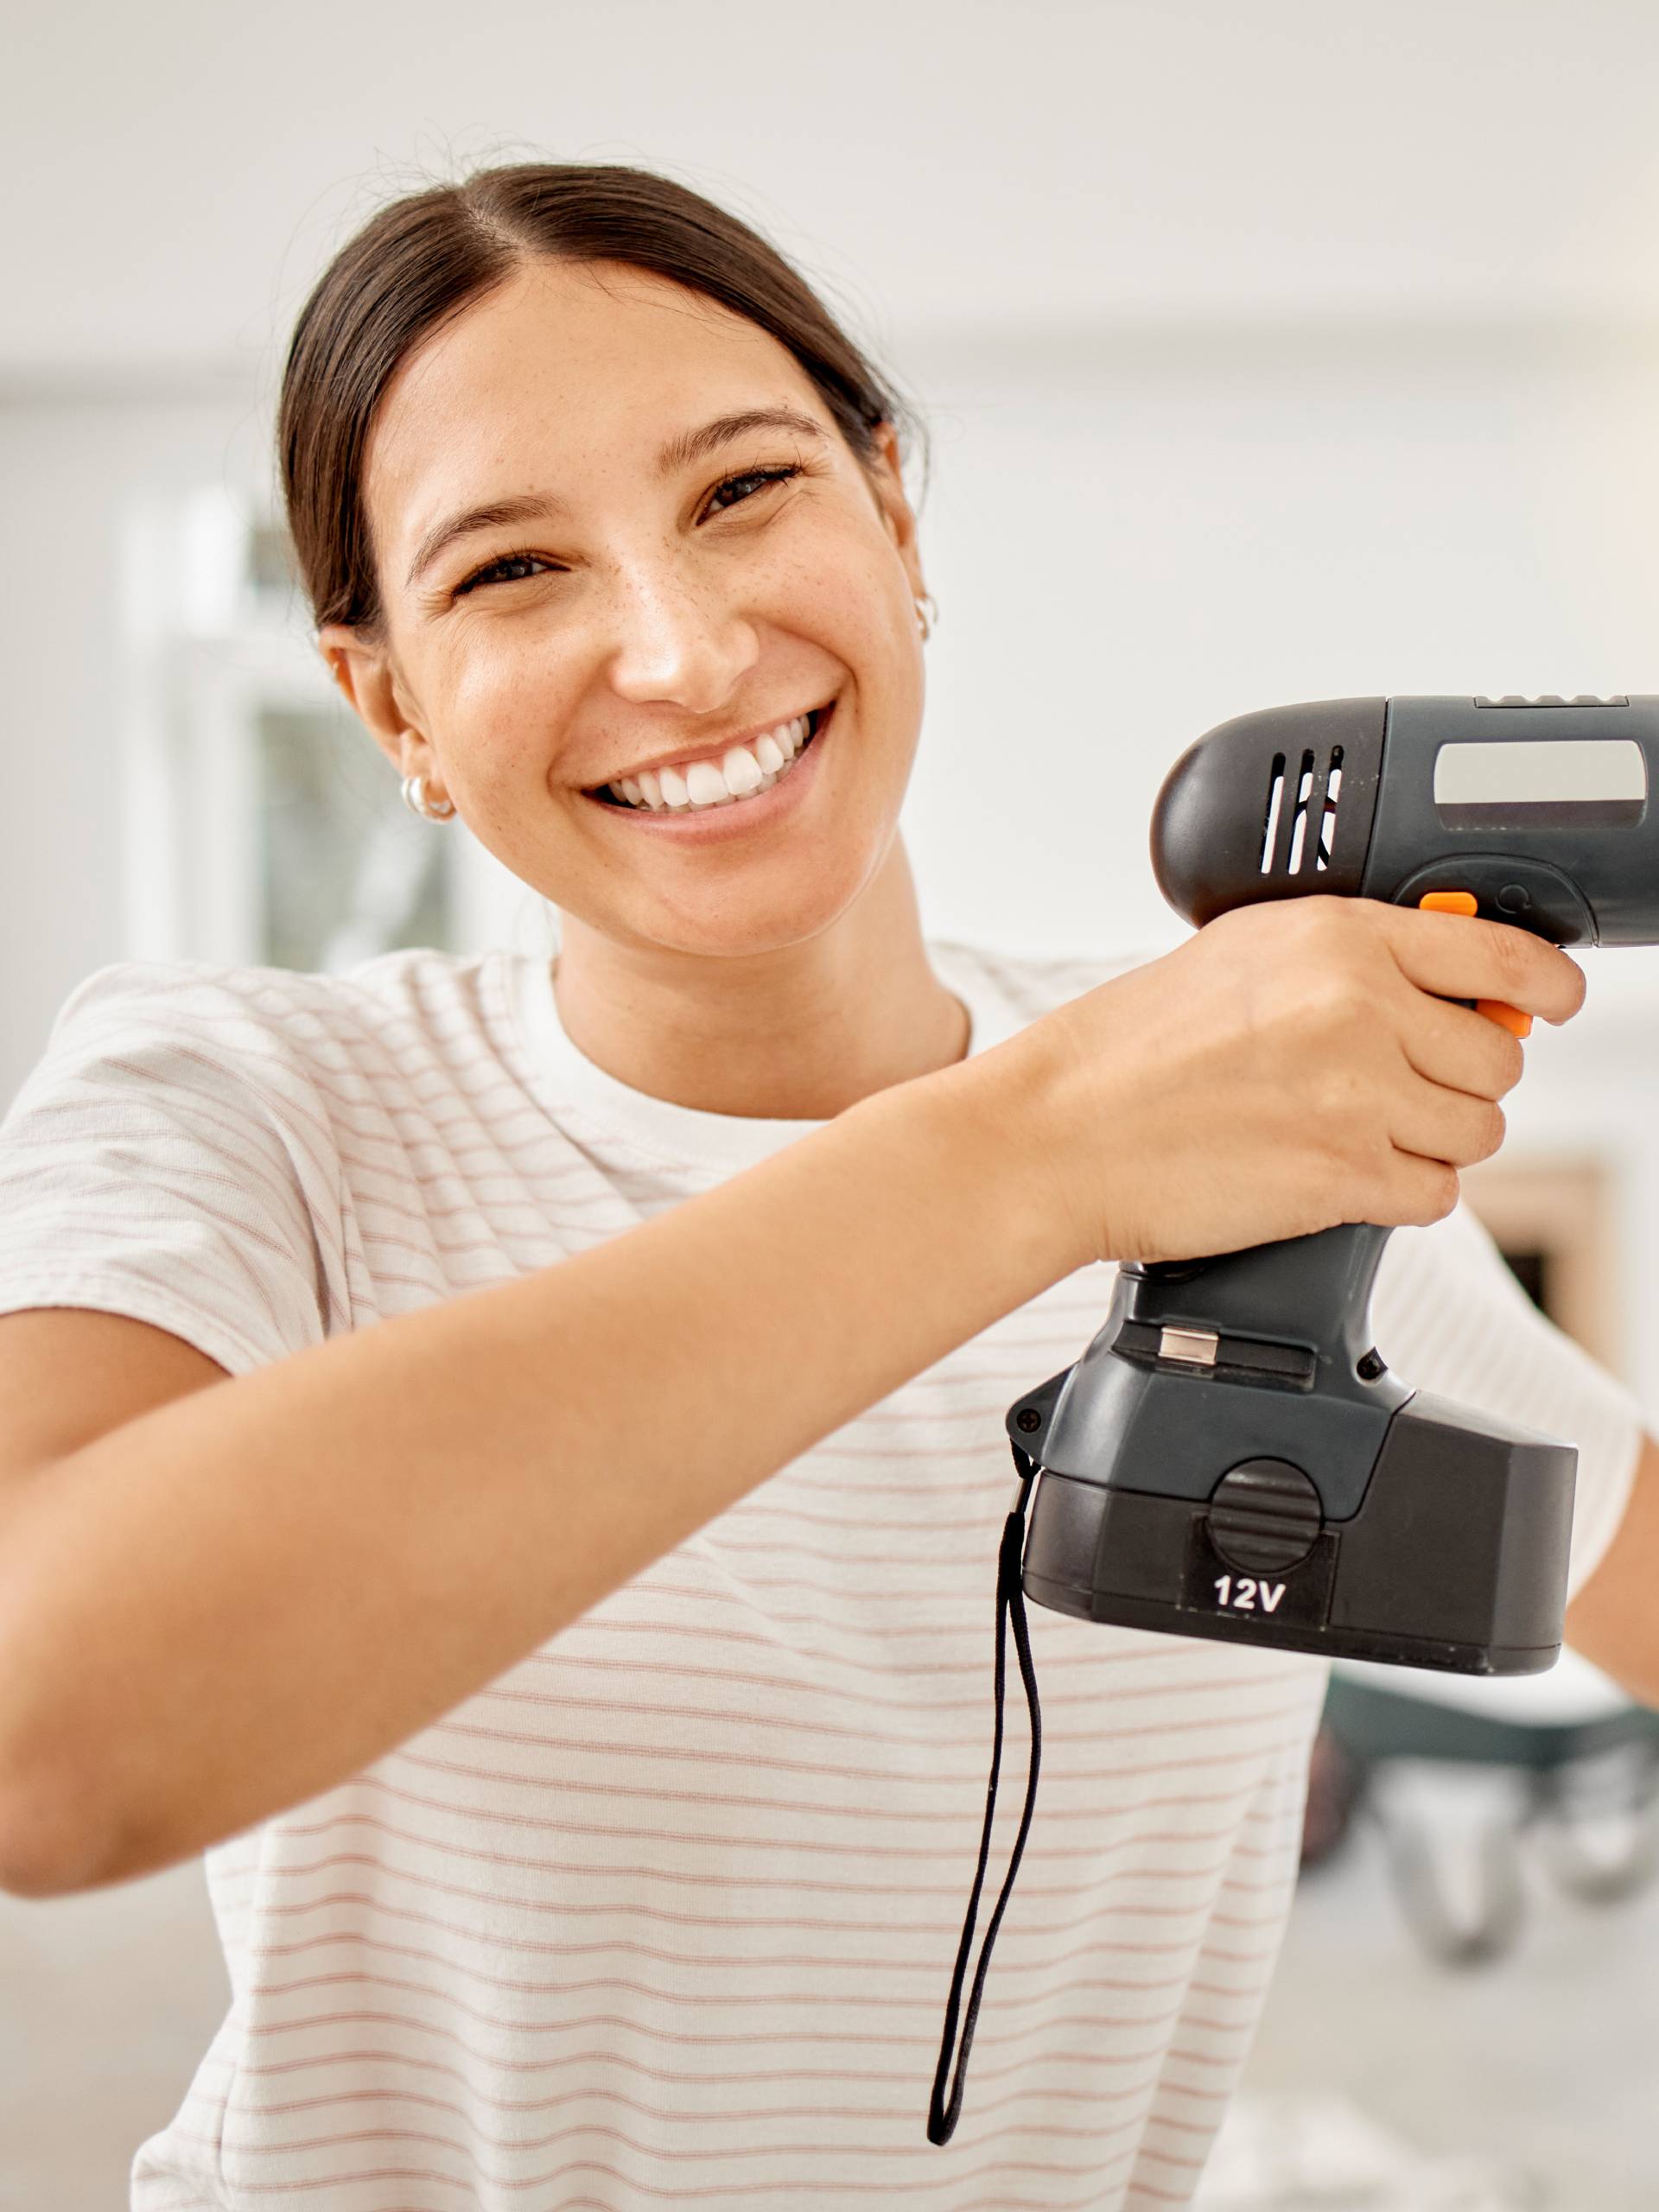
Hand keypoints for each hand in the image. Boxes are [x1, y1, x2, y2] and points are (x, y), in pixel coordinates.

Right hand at [997, 896, 1584, 1266]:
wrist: (1055, 1134)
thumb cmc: (1124, 1052)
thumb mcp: (1240, 957)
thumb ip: (1346, 959)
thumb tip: (1445, 983)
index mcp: (1338, 937)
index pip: (1501, 953)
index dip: (1545, 986)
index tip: (1549, 1002)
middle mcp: (1359, 1006)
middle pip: (1498, 1057)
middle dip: (1456, 1081)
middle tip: (1392, 1089)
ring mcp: (1357, 1094)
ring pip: (1478, 1131)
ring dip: (1428, 1142)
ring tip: (1350, 1133)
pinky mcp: (1344, 1176)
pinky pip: (1435, 1194)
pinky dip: (1397, 1195)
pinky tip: (1334, 1175)